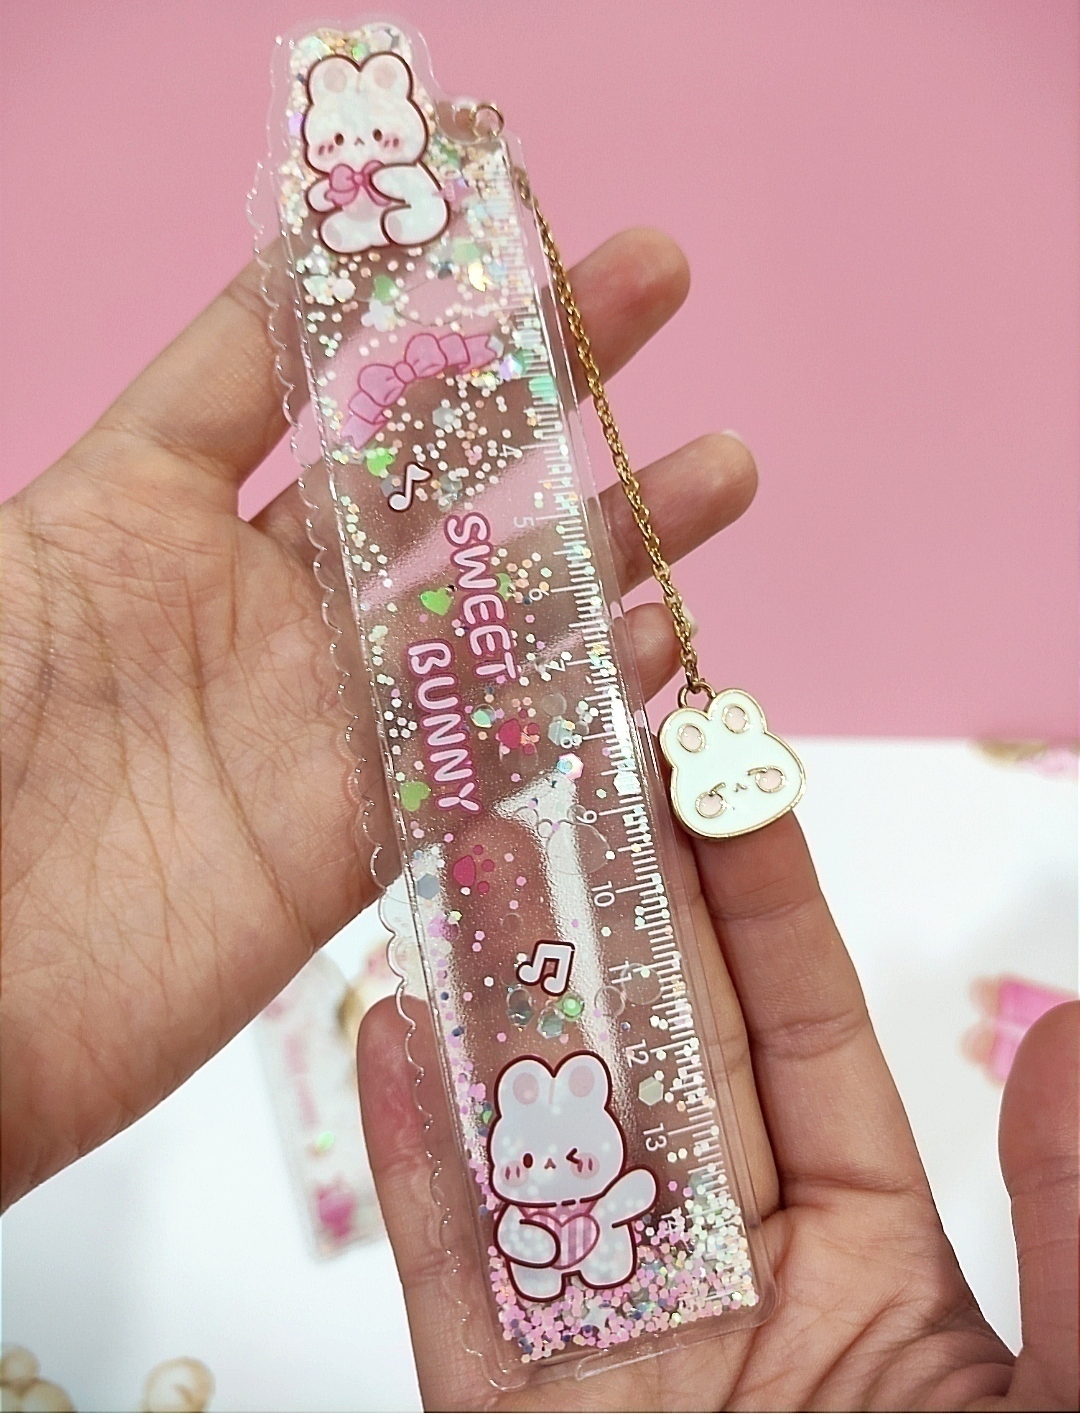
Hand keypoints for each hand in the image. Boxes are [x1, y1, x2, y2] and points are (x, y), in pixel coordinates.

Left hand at [1, 230, 754, 1207]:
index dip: (381, 273)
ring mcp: (309, 720)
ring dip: (605, 536)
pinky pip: (485, 754)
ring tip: (718, 465)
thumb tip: (260, 304)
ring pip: (490, 610)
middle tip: (652, 283)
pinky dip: (577, 696)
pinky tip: (661, 634)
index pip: (284, 359)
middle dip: (544, 371)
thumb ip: (150, 450)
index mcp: (147, 510)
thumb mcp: (26, 562)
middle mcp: (249, 603)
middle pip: (427, 465)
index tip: (481, 188)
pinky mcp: (347, 842)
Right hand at [358, 804, 1077, 1403]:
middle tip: (559, 770)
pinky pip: (452, 1291)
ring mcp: (612, 1360)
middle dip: (607, 915)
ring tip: (462, 860)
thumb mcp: (1058, 1411)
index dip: (757, 900)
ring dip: (498, 1004)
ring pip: (538, 1152)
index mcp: (875, 1267)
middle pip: (655, 1066)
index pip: (803, 1038)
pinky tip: (396, 1035)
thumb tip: (1076, 1029)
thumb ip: (1074, 1239)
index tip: (717, 768)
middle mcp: (732, 1290)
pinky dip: (417, 1167)